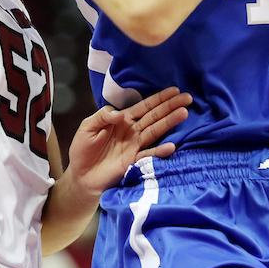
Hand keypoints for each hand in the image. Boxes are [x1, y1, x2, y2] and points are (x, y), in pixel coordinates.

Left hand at [66, 87, 191, 195]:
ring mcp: (135, 146)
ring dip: (170, 122)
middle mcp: (133, 131)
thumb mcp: (87, 127)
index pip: (144, 106)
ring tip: (184, 113)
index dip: (159, 99)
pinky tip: (171, 145)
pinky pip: (149, 154)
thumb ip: (102, 116)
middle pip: (155, 116)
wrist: (80, 177)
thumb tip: (119, 114)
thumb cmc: (83, 150)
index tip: (175, 91)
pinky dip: (160, 151)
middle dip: (171, 107)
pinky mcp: (134, 162)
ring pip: (156, 131)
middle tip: (187, 98)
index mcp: (123, 120)